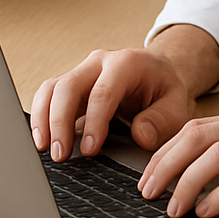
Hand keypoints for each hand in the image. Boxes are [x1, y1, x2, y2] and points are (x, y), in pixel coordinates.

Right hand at [29, 25, 218, 160]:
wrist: (159, 75)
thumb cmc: (166, 91)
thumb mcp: (177, 105)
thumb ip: (162, 120)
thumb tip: (140, 135)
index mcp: (127, 63)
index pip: (103, 91)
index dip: (93, 121)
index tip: (89, 149)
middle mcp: (100, 62)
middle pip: (69, 86)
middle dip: (60, 121)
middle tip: (61, 155)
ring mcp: (83, 72)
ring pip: (51, 88)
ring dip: (43, 119)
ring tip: (44, 149)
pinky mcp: (72, 85)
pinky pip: (48, 95)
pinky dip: (40, 116)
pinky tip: (42, 139)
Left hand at [137, 108, 218, 217]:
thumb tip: (207, 172)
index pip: (198, 127)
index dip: (167, 150)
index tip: (149, 174)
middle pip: (198, 136)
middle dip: (164, 164)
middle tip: (147, 191)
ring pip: (216, 154)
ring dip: (187, 181)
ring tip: (173, 207)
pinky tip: (209, 211)